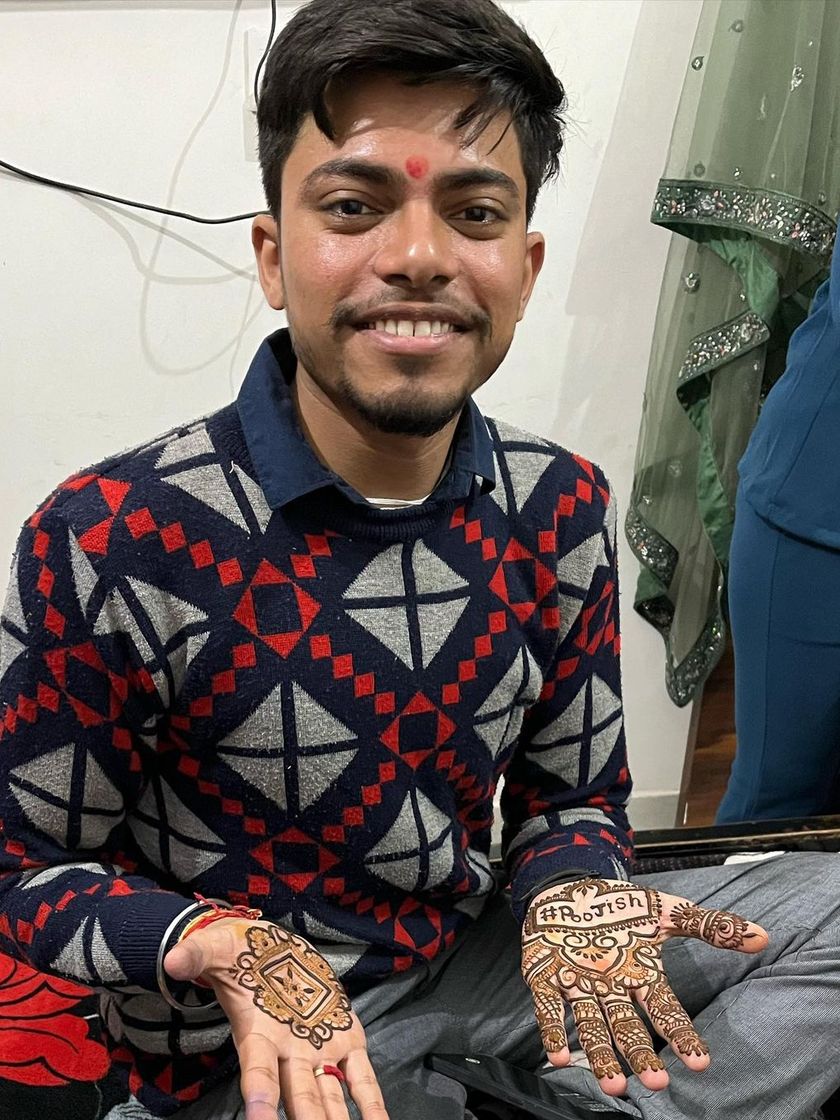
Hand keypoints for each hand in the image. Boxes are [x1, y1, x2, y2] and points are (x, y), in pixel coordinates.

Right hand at [164, 918, 388, 1119]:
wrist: (271, 950)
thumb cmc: (240, 955)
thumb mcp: (216, 947)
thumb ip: (197, 955)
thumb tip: (173, 959)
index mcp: (258, 1034)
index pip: (258, 1072)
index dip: (261, 1097)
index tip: (260, 1119)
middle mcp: (288, 1051)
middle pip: (298, 1096)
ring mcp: (318, 1049)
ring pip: (328, 1096)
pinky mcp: (346, 1039)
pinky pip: (361, 1078)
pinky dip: (371, 1102)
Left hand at [521, 877, 768, 1096]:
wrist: (568, 889)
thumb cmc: (619, 908)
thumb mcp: (666, 911)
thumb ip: (709, 925)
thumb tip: (761, 936)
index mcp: (640, 975)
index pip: (664, 1009)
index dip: (681, 1033)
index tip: (700, 1061)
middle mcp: (611, 988)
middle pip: (628, 1027)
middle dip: (641, 1055)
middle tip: (656, 1081)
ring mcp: (577, 985)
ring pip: (591, 1026)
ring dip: (601, 1055)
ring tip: (612, 1084)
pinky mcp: (544, 978)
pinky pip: (550, 1009)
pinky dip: (554, 1032)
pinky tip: (559, 1057)